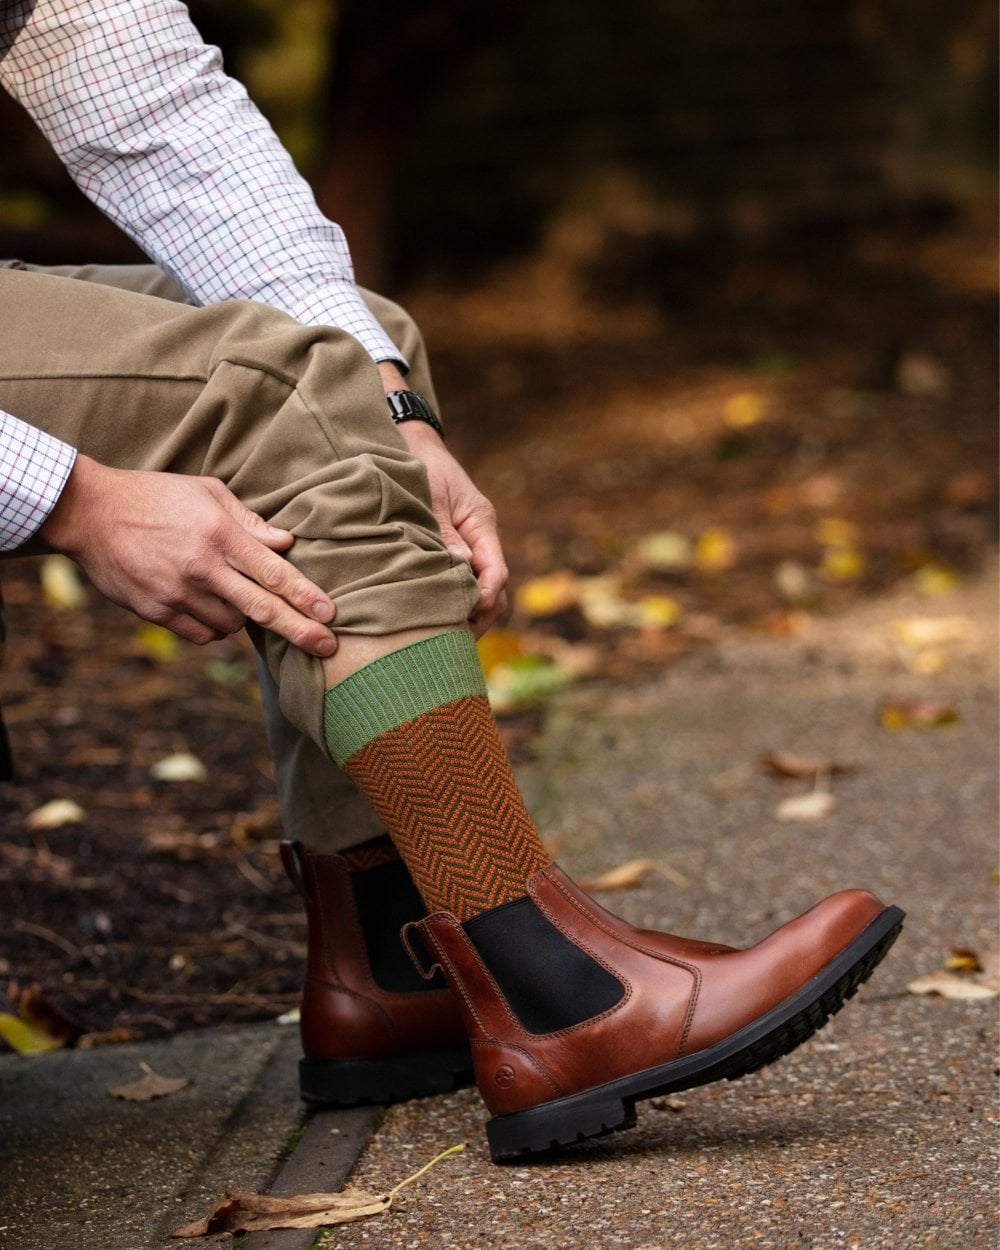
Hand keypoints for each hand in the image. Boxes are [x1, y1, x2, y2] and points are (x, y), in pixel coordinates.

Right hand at [40, 454, 337, 654]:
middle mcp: (202, 568)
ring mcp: (177, 593)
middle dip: (300, 631)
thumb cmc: (156, 496)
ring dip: (244, 619)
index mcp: (219, 534)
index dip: (305, 596)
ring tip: (234, 596)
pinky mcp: (156, 611)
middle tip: (327, 646)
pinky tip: (210, 606)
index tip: (331, 614)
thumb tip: (286, 543)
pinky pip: (201, 634)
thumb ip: (249, 521)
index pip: (273, 572)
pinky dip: (214, 627)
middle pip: (261, 609)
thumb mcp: (206, 492)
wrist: (89, 513)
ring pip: (231, 625)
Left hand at [397, 420, 508, 636]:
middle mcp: (481, 539)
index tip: (467, 613)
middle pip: (495, 589)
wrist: (410, 447)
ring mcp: (469, 547)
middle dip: (479, 615)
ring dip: (467, 614)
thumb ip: (443, 532)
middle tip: (453, 640)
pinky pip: (462, 584)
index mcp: (482, 523)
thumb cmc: (419, 467)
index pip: (496, 570)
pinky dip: (454, 603)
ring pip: (481, 591)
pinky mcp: (453, 553)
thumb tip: (459, 567)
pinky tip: (435, 619)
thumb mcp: (430, 497)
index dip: (484, 596)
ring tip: (442, 638)